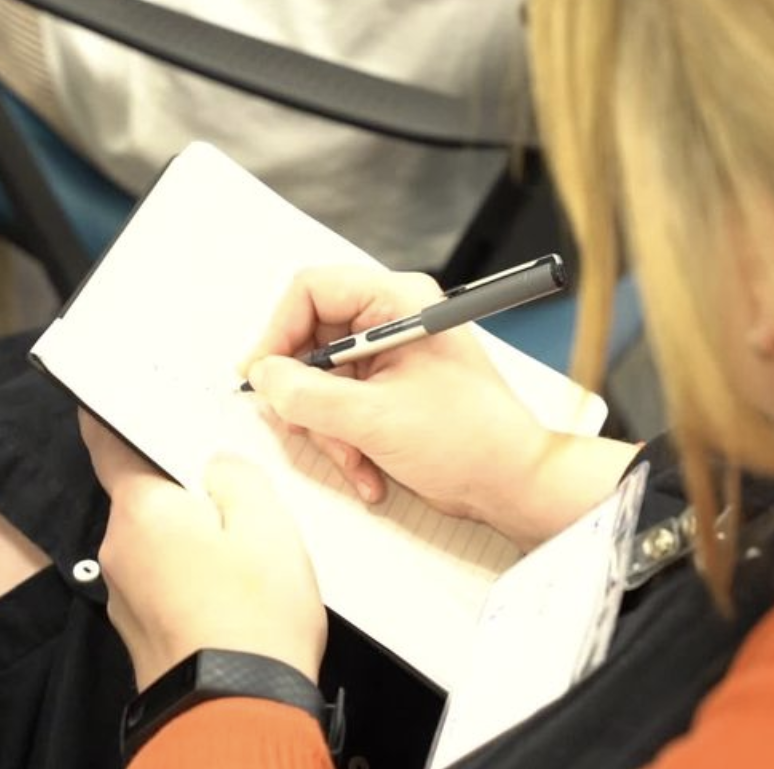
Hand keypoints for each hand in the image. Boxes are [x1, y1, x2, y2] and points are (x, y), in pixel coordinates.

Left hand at [81, 410, 326, 689]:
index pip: (109, 446)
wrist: (238, 709)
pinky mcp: (142, 632)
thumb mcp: (267, 524)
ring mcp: (124, 597)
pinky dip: (192, 574)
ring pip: (156, 542)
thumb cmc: (255, 612)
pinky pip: (164, 582)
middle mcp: (117, 550)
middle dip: (181, 487)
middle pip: (144, 497)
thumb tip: (217, 469)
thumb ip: (237, 478)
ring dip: (190, 535)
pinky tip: (233, 586)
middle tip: (230, 481)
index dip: (108, 416)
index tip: (101, 395)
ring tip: (245, 544)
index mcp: (140, 511)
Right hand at [245, 267, 636, 548]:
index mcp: (397, 301)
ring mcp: (392, 357)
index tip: (261, 375)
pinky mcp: (391, 391)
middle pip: (311, 339)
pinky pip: (343, 406)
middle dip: (306, 394)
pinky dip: (346, 441)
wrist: (512, 482)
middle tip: (304, 425)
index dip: (278, 331)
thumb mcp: (372, 418)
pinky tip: (368, 471)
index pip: (312, 290)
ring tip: (354, 460)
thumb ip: (307, 395)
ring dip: (328, 429)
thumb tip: (263, 377)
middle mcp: (392, 320)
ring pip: (322, 381)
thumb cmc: (469, 439)